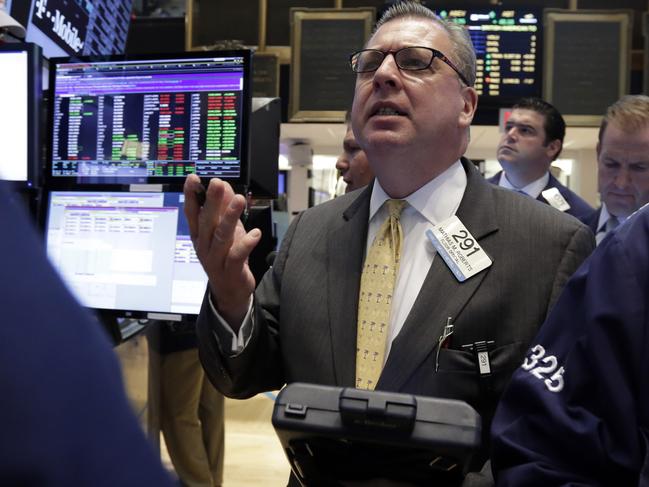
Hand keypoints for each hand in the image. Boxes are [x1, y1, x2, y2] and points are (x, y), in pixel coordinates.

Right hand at [184, 175, 260, 329]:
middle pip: (206, 221)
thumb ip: (224, 209)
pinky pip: (237, 255)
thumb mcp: (225, 230)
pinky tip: (255, 233)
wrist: (230, 291)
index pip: (192, 213)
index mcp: (199, 235)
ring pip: (221, 236)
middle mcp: (204, 246)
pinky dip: (246, 243)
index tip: (193, 178)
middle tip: (216, 183)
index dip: (191, 196)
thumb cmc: (227, 256)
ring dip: (230, 217)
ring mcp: (215, 259)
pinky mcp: (230, 270)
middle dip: (211, 201)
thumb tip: (224, 186)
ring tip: (239, 200)